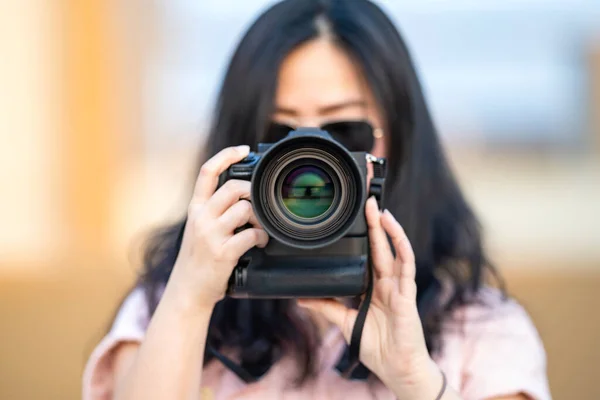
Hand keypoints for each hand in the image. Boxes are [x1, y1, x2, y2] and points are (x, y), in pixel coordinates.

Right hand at [168, 145, 268, 310]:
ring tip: (260, 229)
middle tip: (258, 205)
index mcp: (195, 208)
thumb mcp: (199, 228)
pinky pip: (251, 235)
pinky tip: (260, 243)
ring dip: (260, 218)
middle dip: (252, 192)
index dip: (226, 155)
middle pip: (233, 187)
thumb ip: (214, 210)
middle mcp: (201, 218)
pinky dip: (262, 238)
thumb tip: (243, 194)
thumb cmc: (198, 259)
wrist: (188, 290)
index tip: (243, 150)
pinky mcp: (223, 252)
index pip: (208, 172)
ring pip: (245, 209)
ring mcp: (211, 235)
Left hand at [298, 197, 442, 398]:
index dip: (364, 237)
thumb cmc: (377, 345)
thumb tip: (301, 297)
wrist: (396, 367)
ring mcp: (398, 286)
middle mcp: (387, 283)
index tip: (354, 219)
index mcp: (374, 288)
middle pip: (381, 247)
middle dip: (374, 223)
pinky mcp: (407, 294)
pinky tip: (394, 231)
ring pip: (395, 250)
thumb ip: (326, 306)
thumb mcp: (345, 321)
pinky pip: (406, 266)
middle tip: (366, 200)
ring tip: (379, 209)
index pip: (369, 255)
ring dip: (388, 229)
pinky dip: (401, 246)